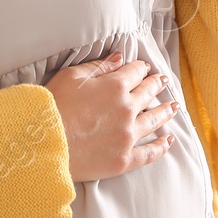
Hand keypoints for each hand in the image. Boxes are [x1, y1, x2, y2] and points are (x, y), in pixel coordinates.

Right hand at [47, 53, 179, 182]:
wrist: (42, 145)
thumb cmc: (51, 108)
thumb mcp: (71, 77)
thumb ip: (98, 66)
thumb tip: (120, 58)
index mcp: (115, 86)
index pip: (135, 73)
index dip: (140, 69)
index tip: (145, 68)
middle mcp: (127, 109)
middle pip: (147, 94)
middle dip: (156, 85)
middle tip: (163, 81)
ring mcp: (127, 136)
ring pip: (154, 120)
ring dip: (165, 111)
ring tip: (174, 107)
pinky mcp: (124, 160)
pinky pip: (149, 152)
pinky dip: (161, 146)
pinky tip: (169, 140)